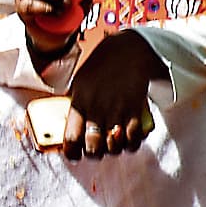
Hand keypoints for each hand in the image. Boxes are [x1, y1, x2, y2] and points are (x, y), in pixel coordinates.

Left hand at [65, 30, 165, 158]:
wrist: (128, 52)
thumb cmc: (100, 68)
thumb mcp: (80, 84)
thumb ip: (76, 106)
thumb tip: (70, 129)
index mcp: (79, 102)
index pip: (71, 138)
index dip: (72, 153)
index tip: (75, 154)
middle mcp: (97, 109)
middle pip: (94, 148)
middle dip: (94, 154)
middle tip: (96, 149)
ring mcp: (117, 111)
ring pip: (114, 148)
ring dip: (113, 149)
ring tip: (111, 142)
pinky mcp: (136, 111)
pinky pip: (134, 139)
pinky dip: (131, 143)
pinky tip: (127, 138)